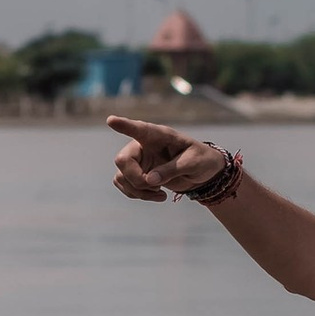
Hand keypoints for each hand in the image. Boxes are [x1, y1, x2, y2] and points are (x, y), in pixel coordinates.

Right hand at [109, 116, 234, 204]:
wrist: (203, 173)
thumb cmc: (201, 160)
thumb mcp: (193, 163)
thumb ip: (172, 169)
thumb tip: (149, 181)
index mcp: (159, 135)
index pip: (139, 129)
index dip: (124, 125)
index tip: (111, 120)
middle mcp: (144, 145)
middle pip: (122, 160)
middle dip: (136, 179)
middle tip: (156, 187)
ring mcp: (139, 160)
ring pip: (121, 176)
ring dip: (138, 191)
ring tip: (160, 194)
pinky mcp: (137, 173)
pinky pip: (124, 185)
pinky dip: (137, 195)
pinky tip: (156, 195)